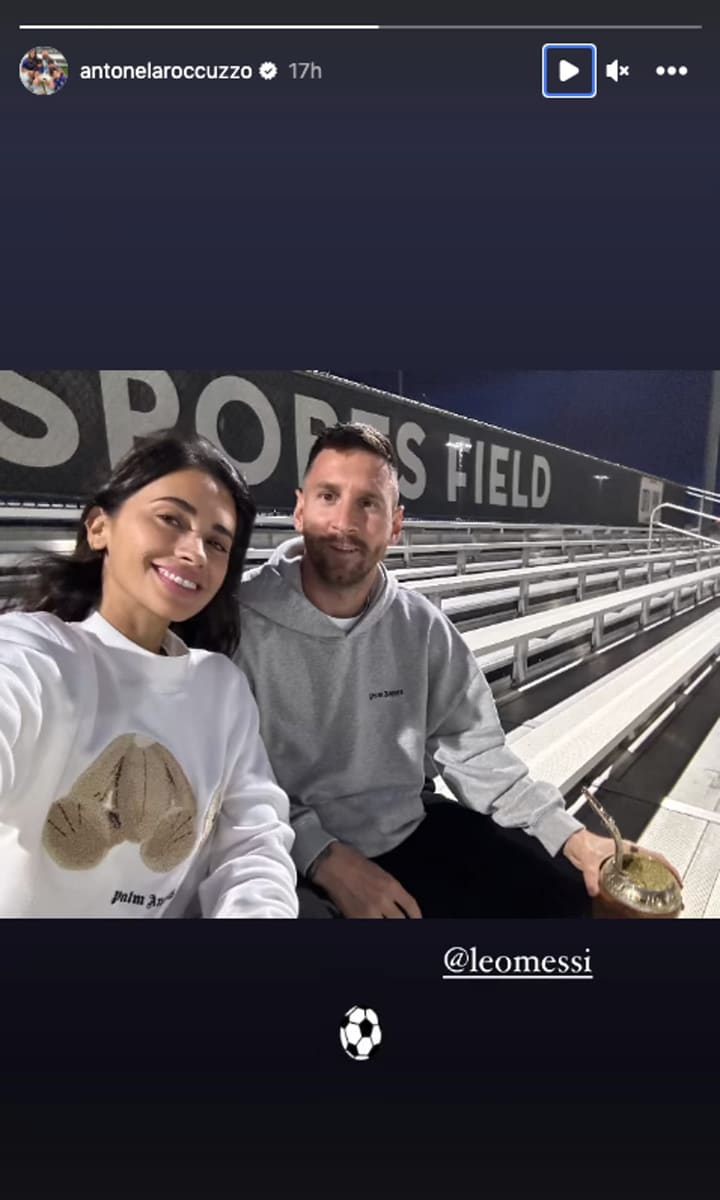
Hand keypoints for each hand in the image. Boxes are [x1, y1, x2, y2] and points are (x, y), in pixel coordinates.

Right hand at [310, 842, 421, 917]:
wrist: (332, 863)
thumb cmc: (354, 862)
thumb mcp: (380, 872)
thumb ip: (391, 889)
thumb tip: (398, 904)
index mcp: (392, 885)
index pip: (411, 907)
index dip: (417, 917)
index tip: (417, 921)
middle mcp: (384, 899)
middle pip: (401, 921)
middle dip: (404, 925)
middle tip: (403, 925)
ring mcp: (370, 910)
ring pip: (387, 927)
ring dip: (389, 927)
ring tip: (388, 925)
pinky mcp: (355, 917)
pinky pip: (370, 927)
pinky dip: (374, 927)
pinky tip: (374, 924)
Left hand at [562, 829, 682, 897]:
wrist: (572, 840)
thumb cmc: (583, 843)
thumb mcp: (588, 861)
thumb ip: (591, 877)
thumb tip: (594, 890)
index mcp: (628, 848)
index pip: (655, 856)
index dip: (669, 867)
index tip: (677, 878)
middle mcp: (628, 853)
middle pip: (654, 863)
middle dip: (666, 875)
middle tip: (673, 889)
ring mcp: (624, 858)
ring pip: (646, 868)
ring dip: (655, 878)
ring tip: (662, 891)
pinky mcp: (618, 864)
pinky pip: (636, 873)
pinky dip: (643, 881)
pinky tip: (642, 891)